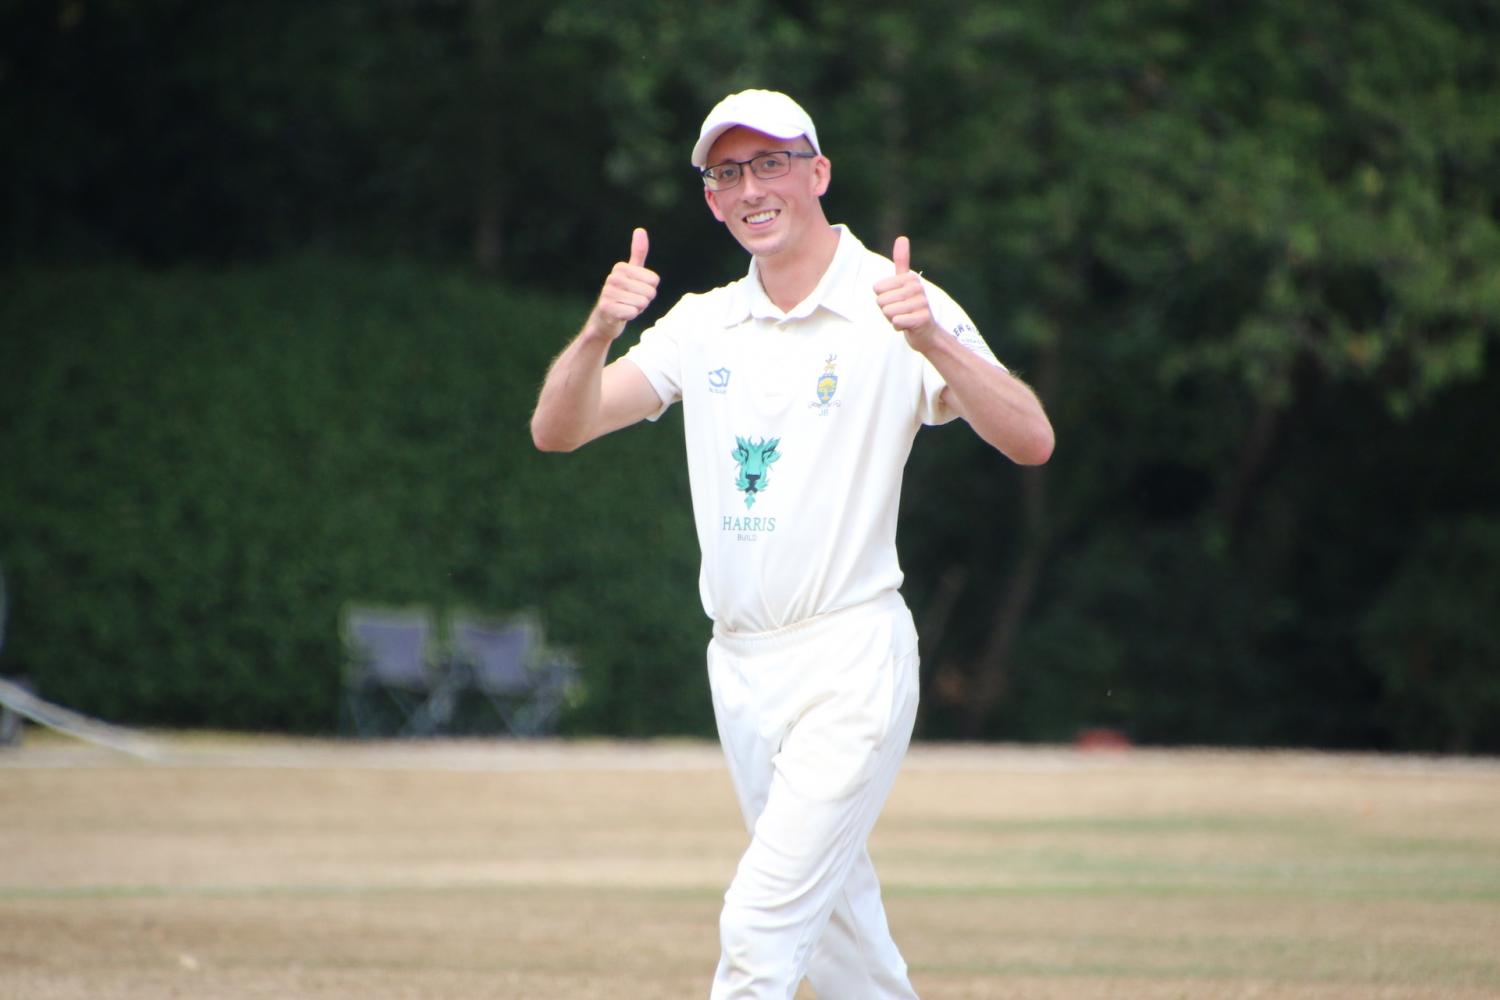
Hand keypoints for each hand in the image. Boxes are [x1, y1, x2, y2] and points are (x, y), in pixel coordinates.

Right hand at [590, 228, 659, 339]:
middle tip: (631, 301)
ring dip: (637, 309)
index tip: (636, 291)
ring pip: (642, 303)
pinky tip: (621, 315)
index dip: (649, 289)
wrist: (605, 319)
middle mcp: (612, 277)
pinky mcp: (606, 308)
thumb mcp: (632, 273)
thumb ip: (638, 253)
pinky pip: (632, 312)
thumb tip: (640, 229)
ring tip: (625, 307)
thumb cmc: (623, 295)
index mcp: (620, 267)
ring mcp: (608, 292)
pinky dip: (630, 316)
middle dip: (644, 301)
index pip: (654, 280)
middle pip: (650, 292)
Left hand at [874, 235, 940, 351]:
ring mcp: (922, 303)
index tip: (896, 301)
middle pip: (881, 301)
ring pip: (888, 311)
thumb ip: (902, 261)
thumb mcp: (904, 283)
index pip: (878, 288)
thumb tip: (902, 237)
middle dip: (886, 310)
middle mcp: (917, 287)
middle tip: (900, 312)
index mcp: (910, 278)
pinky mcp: (923, 319)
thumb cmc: (910, 307)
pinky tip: (907, 326)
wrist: (926, 332)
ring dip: (892, 319)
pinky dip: (898, 327)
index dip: (883, 299)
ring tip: (904, 318)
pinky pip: (896, 322)